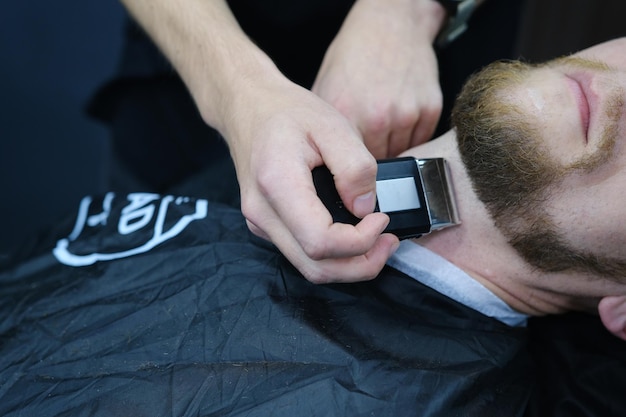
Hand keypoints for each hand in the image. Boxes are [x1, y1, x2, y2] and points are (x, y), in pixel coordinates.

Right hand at [225, 79, 399, 282]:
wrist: (249, 108)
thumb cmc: (288, 112)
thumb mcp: (332, 125)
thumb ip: (355, 167)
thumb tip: (365, 208)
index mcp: (277, 185)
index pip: (320, 241)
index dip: (359, 242)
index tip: (381, 218)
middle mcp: (262, 212)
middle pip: (315, 267)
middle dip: (360, 265)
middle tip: (390, 241)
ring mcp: (260, 223)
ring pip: (308, 268)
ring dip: (349, 265)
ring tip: (378, 240)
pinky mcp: (266, 225)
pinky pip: (302, 254)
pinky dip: (333, 255)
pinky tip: (353, 233)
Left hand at [312, 0, 445, 157]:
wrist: (391, 23)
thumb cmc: (355, 53)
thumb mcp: (325, 86)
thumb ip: (326, 126)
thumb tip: (322, 157)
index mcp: (347, 113)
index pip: (347, 162)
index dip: (348, 163)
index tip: (348, 159)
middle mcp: (378, 117)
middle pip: (376, 162)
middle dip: (371, 155)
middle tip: (368, 138)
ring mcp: (407, 114)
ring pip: (400, 153)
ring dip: (393, 146)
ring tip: (384, 123)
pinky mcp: (430, 109)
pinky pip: (421, 140)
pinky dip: (411, 135)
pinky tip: (400, 116)